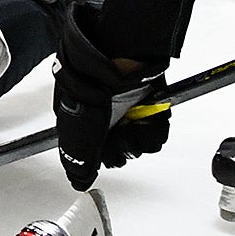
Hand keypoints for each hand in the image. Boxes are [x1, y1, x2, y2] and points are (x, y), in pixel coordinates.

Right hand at [48, 6, 161, 190]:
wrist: (118, 55)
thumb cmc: (91, 83)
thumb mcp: (76, 128)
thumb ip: (76, 159)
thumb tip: (77, 181)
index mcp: (85, 121)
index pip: (97, 154)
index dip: (104, 155)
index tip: (106, 147)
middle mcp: (107, 117)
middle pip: (122, 151)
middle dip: (124, 145)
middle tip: (120, 131)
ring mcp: (129, 110)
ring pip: (142, 144)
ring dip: (141, 135)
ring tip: (135, 119)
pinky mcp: (149, 104)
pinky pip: (158, 130)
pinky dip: (155, 126)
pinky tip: (146, 114)